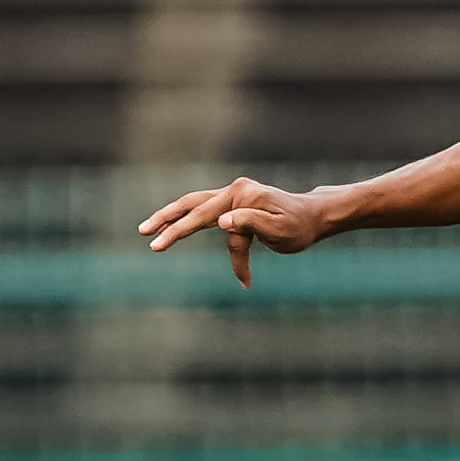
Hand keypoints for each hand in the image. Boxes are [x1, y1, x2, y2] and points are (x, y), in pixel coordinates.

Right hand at [139, 179, 331, 286]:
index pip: (211, 220)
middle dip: (167, 221)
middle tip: (146, 235)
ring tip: (146, 230)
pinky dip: (186, 219)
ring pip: (192, 205)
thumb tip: (222, 221)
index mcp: (243, 195)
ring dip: (169, 217)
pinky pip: (203, 210)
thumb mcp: (280, 230)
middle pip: (191, 204)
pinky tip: (170, 227)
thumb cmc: (299, 227)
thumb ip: (251, 223)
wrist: (314, 216)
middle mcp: (235, 190)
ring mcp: (233, 194)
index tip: (220, 270)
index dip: (209, 245)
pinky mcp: (233, 202)